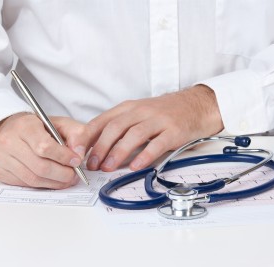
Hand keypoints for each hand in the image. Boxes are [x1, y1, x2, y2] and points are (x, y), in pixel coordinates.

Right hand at [0, 113, 91, 188]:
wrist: (7, 129)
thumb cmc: (36, 127)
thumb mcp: (59, 122)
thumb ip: (76, 133)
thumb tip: (80, 153)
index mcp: (24, 126)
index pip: (45, 147)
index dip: (64, 157)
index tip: (76, 161)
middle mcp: (9, 142)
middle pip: (40, 167)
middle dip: (62, 174)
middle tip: (74, 175)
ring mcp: (1, 159)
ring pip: (33, 179)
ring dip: (54, 183)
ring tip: (66, 179)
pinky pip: (25, 184)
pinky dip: (42, 185)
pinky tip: (51, 180)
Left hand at [86, 85, 223, 171]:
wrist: (196, 105)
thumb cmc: (163, 112)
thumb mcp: (138, 112)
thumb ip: (119, 126)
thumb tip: (95, 146)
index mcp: (128, 107)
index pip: (102, 120)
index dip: (87, 136)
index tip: (77, 151)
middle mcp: (141, 111)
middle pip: (115, 128)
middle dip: (99, 147)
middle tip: (91, 164)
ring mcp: (158, 120)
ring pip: (133, 135)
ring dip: (118, 153)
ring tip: (108, 167)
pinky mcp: (173, 131)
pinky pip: (157, 144)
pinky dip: (144, 156)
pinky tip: (135, 166)